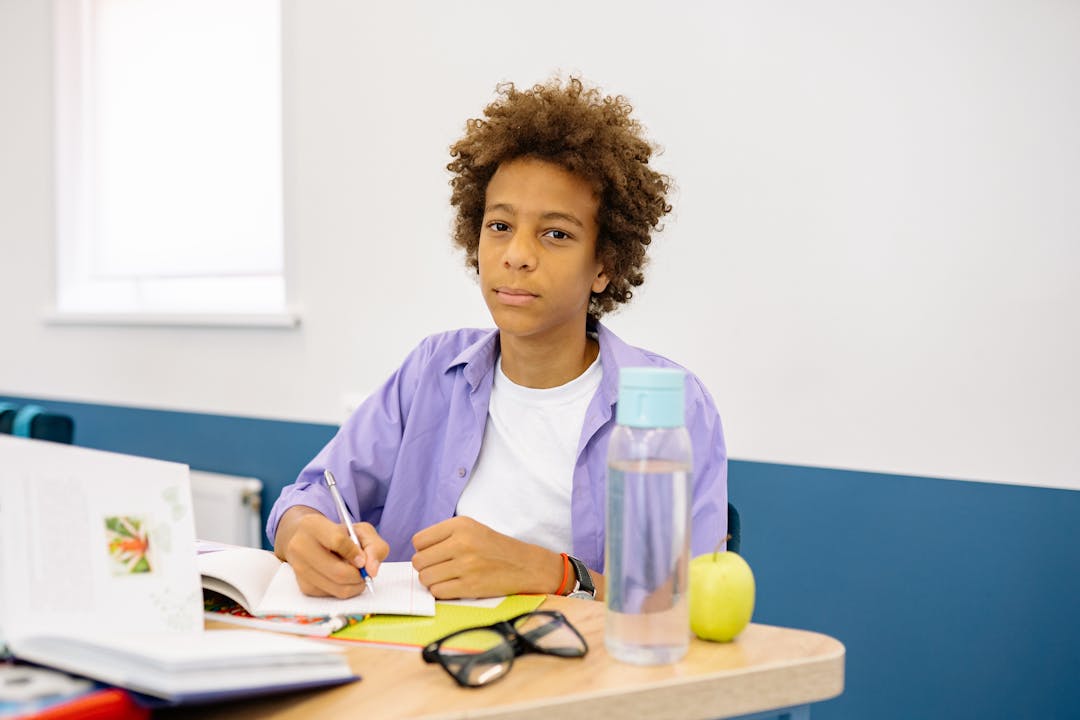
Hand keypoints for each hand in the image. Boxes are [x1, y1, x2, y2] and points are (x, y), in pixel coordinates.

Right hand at [274, 505, 389, 598]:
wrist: (312, 542)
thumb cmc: (339, 535)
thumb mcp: (361, 531)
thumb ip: (374, 546)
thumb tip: (372, 570)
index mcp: (313, 525)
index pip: (338, 541)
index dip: (355, 553)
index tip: (363, 560)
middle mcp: (300, 546)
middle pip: (338, 571)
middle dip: (359, 576)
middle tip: (364, 572)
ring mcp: (299, 567)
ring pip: (337, 587)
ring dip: (354, 585)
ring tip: (356, 575)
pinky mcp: (303, 586)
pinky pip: (332, 595)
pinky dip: (344, 589)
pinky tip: (343, 579)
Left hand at [411, 516, 562, 598]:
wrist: (524, 565)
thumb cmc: (494, 547)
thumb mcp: (471, 528)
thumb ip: (444, 535)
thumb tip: (416, 552)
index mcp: (460, 525)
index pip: (419, 540)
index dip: (423, 550)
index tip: (434, 554)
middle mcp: (462, 543)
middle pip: (419, 561)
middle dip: (425, 567)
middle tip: (439, 568)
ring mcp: (466, 565)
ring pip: (425, 578)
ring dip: (432, 581)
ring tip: (446, 577)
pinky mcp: (470, 586)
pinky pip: (437, 592)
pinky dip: (441, 592)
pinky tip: (453, 586)